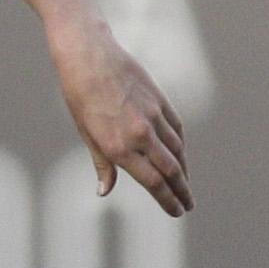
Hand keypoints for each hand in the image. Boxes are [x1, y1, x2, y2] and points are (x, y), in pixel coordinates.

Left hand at [55, 26, 190, 216]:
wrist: (89, 56)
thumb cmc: (80, 96)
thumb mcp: (87, 134)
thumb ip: (102, 165)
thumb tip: (104, 191)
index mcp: (119, 147)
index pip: (153, 183)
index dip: (167, 201)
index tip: (176, 211)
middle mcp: (140, 135)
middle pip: (170, 171)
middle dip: (181, 191)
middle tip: (188, 205)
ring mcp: (153, 117)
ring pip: (177, 151)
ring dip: (183, 171)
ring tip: (184, 184)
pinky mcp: (160, 101)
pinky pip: (176, 130)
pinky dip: (180, 146)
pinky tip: (180, 155)